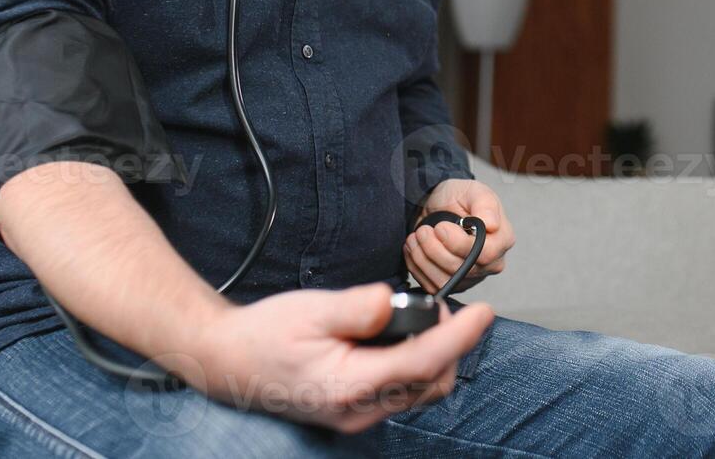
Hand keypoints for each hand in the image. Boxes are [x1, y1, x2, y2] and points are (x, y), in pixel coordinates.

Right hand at [182, 283, 492, 432]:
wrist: (230, 362)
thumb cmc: (266, 334)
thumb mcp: (308, 311)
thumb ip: (352, 308)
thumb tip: (386, 300)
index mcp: (349, 385)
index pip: (421, 363)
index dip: (458, 337)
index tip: (484, 312)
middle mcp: (359, 409)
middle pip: (430, 382)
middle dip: (450, 345)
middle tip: (443, 307)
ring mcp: (358, 414)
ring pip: (420, 391)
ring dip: (435, 356)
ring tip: (426, 318)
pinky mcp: (355, 409)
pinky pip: (402, 392)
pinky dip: (416, 364)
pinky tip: (405, 337)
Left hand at [405, 179, 515, 295]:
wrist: (439, 206)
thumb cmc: (459, 198)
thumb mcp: (473, 191)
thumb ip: (485, 204)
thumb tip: (492, 224)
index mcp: (502, 240)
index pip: (484, 254)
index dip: (458, 243)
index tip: (441, 227)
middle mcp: (491, 263)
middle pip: (461, 269)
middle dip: (435, 249)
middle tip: (423, 230)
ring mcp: (471, 277)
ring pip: (444, 280)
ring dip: (423, 258)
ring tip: (417, 237)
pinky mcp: (452, 285)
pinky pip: (432, 286)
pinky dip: (417, 267)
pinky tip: (415, 249)